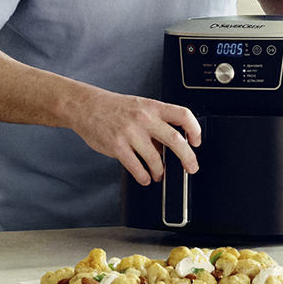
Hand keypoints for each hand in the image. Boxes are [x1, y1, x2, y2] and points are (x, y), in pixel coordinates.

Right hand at [59, 87, 201, 185]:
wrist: (86, 106)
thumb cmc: (113, 108)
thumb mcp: (139, 107)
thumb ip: (155, 125)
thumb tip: (169, 147)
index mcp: (152, 107)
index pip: (183, 115)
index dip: (195, 129)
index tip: (196, 141)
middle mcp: (144, 119)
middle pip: (175, 140)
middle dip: (187, 158)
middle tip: (191, 167)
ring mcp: (130, 133)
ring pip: (155, 159)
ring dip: (160, 172)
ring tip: (159, 174)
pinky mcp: (117, 146)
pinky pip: (136, 168)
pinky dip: (144, 176)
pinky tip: (144, 177)